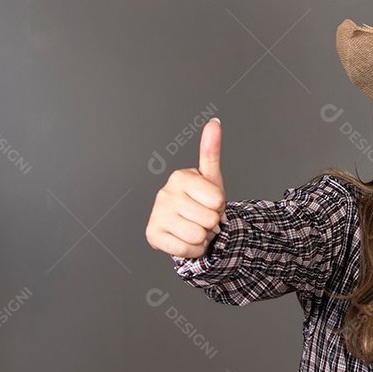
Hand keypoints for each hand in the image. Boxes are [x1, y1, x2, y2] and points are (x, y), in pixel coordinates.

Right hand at [145, 118, 226, 258]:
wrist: (186, 224)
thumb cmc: (201, 200)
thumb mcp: (210, 178)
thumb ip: (211, 151)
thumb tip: (214, 122)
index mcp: (180, 177)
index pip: (218, 200)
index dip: (220, 206)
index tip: (209, 202)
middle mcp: (164, 193)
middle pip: (210, 219)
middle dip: (212, 222)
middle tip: (202, 216)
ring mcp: (156, 214)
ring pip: (198, 235)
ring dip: (203, 237)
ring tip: (194, 226)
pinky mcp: (152, 235)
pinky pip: (185, 250)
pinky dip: (192, 249)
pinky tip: (185, 238)